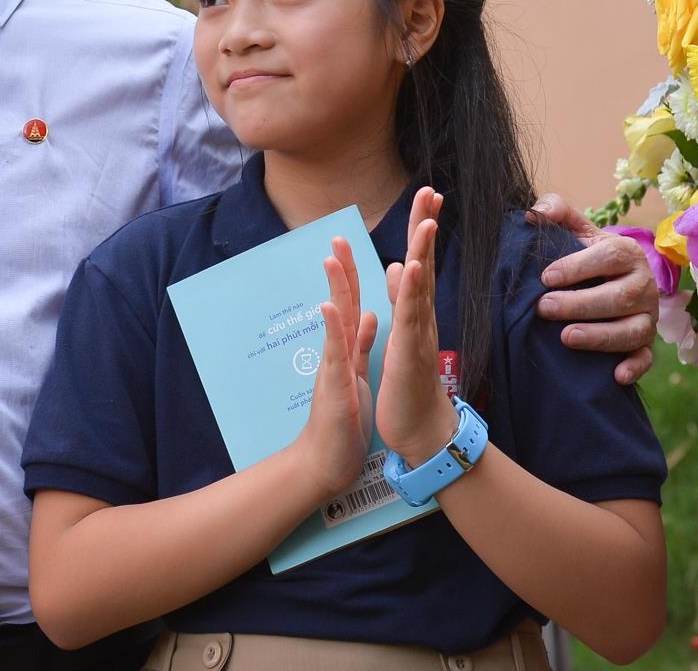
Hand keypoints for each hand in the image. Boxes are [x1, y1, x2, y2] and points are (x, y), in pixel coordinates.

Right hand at [288, 237, 375, 499]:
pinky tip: (330, 308)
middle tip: (338, 237)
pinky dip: (334, 331)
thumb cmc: (343, 419)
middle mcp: (339, 352)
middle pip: (342, 303)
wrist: (326, 461)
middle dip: (342, 270)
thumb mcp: (358, 374)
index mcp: (349, 348)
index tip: (353, 243)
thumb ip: (362, 343)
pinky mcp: (334, 387)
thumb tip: (371, 315)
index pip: (353, 303)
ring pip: (336, 323)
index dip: (355, 273)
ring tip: (332, 259)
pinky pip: (335, 355)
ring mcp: (334, 367)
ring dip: (335, 290)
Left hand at [375, 189, 459, 465]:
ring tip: (426, 220)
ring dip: (422, 252)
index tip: (426, 196)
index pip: (417, 260)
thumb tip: (398, 267)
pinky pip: (410, 317)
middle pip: (424, 262)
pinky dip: (411, 291)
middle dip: (425, 227)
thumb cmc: (411, 383)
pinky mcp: (409, 351)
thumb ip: (403, 299)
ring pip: (421, 284)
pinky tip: (410, 267)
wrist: (421, 429)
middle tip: (430, 191)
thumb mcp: (403, 334)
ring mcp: (418, 332)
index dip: (420, 228)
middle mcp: (421, 316)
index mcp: (414, 311)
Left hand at [528, 195, 658, 384]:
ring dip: (600, 336)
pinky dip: (634, 367)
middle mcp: (644, 285)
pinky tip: (616, 375)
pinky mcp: (646, 345)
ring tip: (566, 337)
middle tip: (544, 308)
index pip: (609, 257)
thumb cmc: (590, 257)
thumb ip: (558, 214)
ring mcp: (648, 317)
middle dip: (579, 304)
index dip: (578, 266)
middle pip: (618, 297)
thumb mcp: (579, 232)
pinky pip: (646, 359)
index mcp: (628, 253)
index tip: (546, 277)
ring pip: (632, 331)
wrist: (616, 281)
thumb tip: (533, 213)